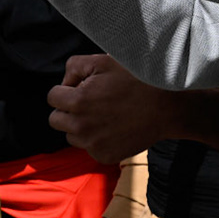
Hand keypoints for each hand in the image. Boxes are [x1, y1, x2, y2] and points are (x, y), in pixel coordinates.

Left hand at [48, 54, 186, 164]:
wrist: (165, 109)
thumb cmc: (136, 80)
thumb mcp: (105, 61)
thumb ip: (75, 66)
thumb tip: (65, 82)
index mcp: (78, 101)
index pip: (52, 97)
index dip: (66, 90)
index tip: (81, 88)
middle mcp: (80, 126)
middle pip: (55, 120)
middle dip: (67, 110)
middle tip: (89, 103)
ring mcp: (92, 144)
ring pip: (71, 136)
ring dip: (80, 126)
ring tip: (104, 115)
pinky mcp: (103, 156)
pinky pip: (89, 148)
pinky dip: (96, 139)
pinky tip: (114, 128)